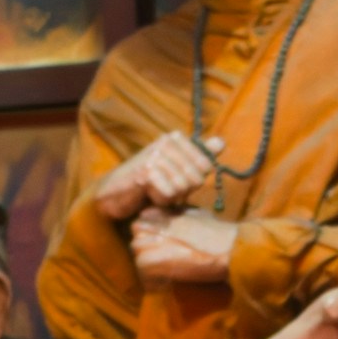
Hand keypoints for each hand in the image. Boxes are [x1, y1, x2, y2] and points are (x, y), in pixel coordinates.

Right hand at [91, 128, 217, 220]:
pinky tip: (146, 194)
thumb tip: (221, 143)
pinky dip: (159, 201)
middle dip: (183, 191)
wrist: (116, 193)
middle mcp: (166, 141)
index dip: (194, 182)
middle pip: (196, 179)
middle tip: (164, 188)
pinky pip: (168, 194)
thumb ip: (200, 156)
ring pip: (182, 187)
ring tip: (154, 190)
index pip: (206, 167)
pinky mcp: (145, 171)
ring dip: (170, 197)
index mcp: (176, 138)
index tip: (176, 179)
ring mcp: (155, 154)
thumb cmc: (150, 182)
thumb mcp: (179, 168)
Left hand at [128, 207, 249, 288]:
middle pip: (136, 231)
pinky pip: (141, 266)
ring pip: (136, 248)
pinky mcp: (157, 259)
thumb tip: (176, 218)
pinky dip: (150, 276)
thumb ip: (181, 215)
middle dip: (144, 244)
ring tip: (159, 272)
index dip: (149, 232)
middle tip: (157, 259)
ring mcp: (156, 240)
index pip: (143, 218)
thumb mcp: (198, 214)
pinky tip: (162, 282)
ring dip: (145, 261)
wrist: (229, 248)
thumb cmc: (221, 233)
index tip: (158, 243)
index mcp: (167, 212)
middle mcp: (158, 223)